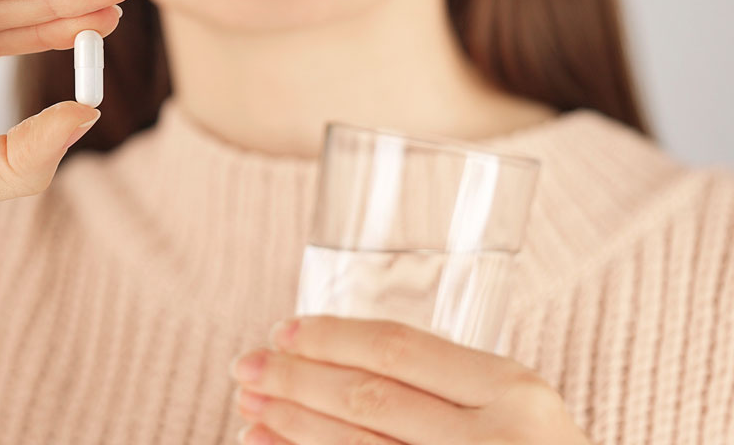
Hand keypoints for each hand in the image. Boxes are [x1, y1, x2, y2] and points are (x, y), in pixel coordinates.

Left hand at [230, 316, 590, 444]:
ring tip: (247, 406)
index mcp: (513, 389)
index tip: (284, 330)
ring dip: (289, 425)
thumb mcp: (517, 408)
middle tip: (246, 365)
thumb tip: (333, 360)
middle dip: (294, 378)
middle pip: (367, 396)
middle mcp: (493, 437)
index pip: (400, 349)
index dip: (331, 336)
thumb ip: (451, 383)